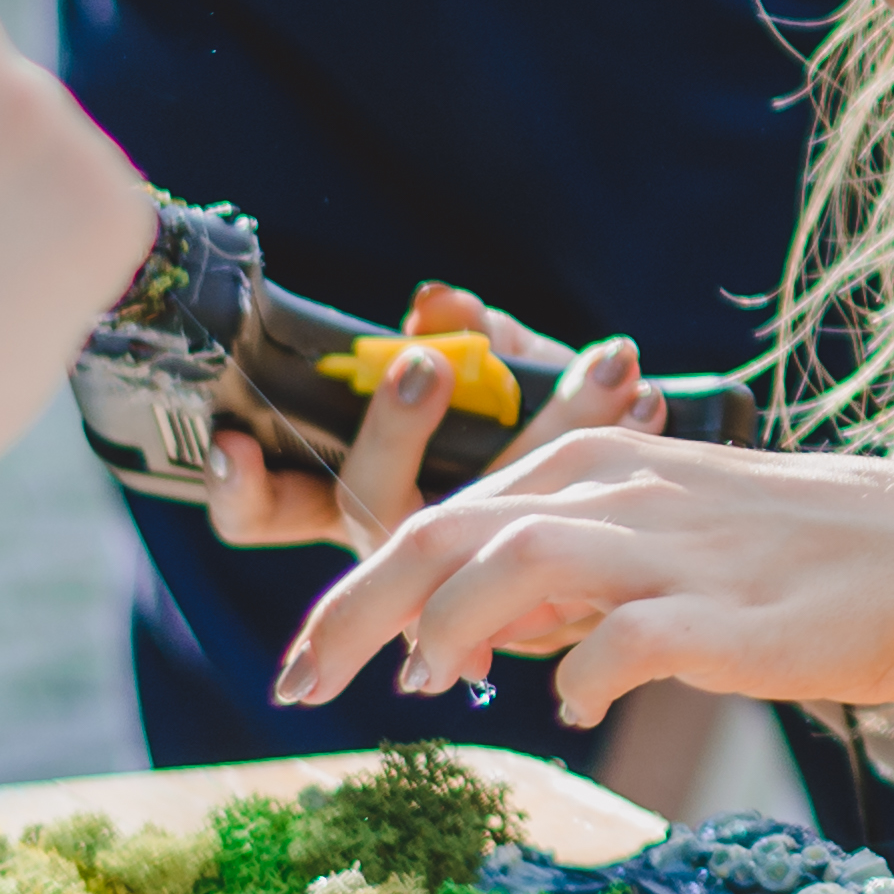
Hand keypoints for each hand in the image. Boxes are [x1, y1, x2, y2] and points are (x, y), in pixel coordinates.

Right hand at [202, 284, 652, 550]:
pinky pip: (578, 524)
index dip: (241, 489)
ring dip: (541, 425)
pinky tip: (655, 396)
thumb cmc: (547, 420)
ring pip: (480, 521)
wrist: (656, 501)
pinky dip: (616, 446)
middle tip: (426, 361)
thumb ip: (477, 339)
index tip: (237, 440)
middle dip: (392, 433)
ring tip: (601, 358)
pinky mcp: (557, 590)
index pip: (266, 513)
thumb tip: (438, 303)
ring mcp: (478, 580)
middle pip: (370, 509)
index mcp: (369, 494)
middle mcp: (406, 550)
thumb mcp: (507, 372)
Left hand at [279, 429, 893, 737]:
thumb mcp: (659, 535)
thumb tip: (472, 625)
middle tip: (297, 685)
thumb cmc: (787, 561)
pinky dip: (578, 679)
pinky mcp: (724, 615)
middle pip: (442, 533)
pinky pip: (622, 644)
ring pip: (512, 565)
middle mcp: (617, 492)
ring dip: (444, 631)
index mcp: (591, 464)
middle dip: (350, 612)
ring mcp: (669, 550)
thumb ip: (563, 569)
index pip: (434, 515)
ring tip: (421, 687)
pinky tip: (577, 709)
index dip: (351, 590)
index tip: (306, 659)